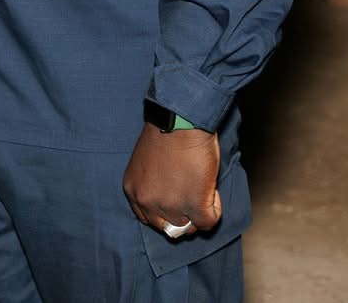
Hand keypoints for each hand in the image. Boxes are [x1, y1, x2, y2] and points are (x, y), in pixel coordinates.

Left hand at [124, 123, 221, 238]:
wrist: (182, 120)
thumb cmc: (168, 132)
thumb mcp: (147, 165)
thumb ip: (154, 185)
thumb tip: (172, 198)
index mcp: (133, 190)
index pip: (148, 218)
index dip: (166, 211)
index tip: (178, 199)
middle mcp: (147, 202)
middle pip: (168, 226)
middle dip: (183, 216)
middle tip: (194, 196)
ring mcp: (169, 207)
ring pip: (188, 227)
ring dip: (199, 212)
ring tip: (203, 188)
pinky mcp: (193, 206)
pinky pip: (208, 222)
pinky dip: (214, 209)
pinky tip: (212, 189)